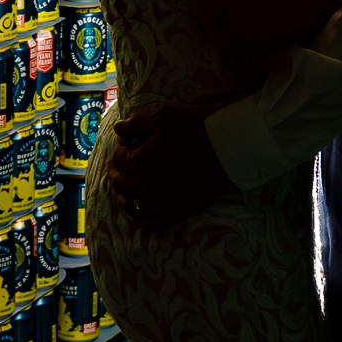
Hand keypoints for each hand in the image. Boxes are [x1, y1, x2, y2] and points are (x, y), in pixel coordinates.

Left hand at [103, 107, 227, 233]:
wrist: (223, 153)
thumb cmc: (193, 131)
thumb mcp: (163, 116)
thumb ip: (135, 122)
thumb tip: (118, 129)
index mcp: (139, 161)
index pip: (118, 158)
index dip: (121, 149)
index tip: (128, 146)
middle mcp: (144, 186)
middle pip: (119, 182)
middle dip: (118, 172)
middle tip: (124, 167)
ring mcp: (158, 204)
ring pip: (129, 205)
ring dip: (124, 196)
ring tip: (127, 188)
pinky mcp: (173, 215)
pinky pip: (148, 224)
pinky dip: (140, 219)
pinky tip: (140, 211)